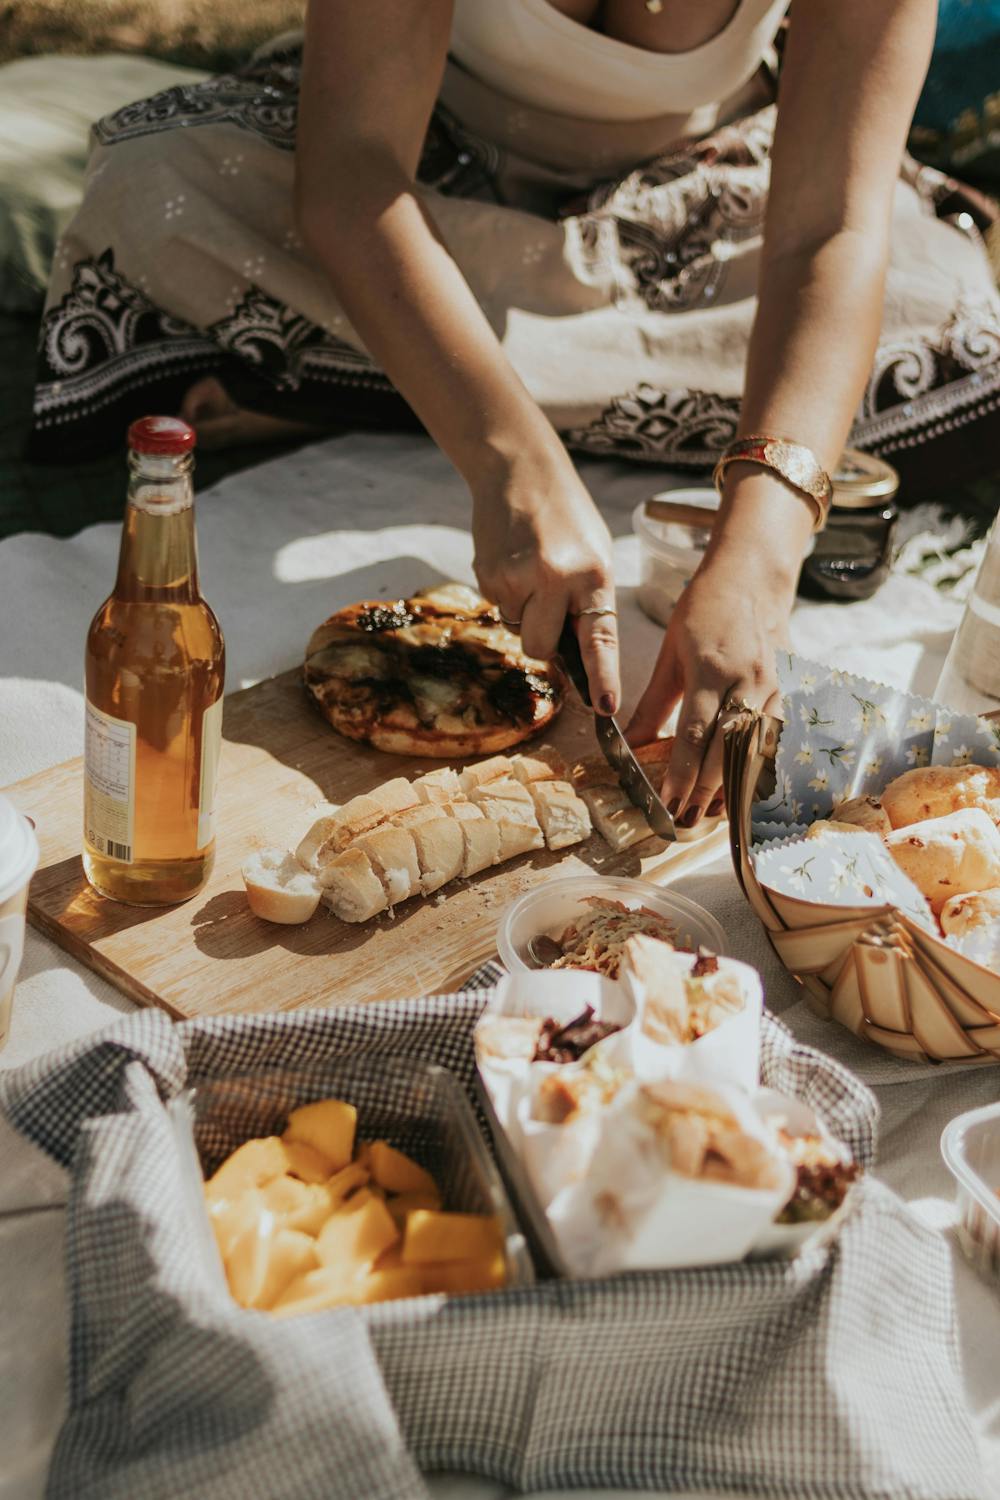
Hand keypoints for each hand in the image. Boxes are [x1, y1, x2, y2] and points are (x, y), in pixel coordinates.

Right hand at [471, 452, 619, 712]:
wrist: (518, 469)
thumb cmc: (565, 516)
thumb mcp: (594, 554)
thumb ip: (588, 602)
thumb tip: (576, 656)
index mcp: (593, 573)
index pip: (598, 638)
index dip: (602, 677)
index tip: (604, 709)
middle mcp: (555, 578)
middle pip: (541, 649)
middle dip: (543, 641)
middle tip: (547, 605)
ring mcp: (515, 577)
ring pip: (518, 629)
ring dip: (524, 610)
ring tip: (530, 567)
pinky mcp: (486, 574)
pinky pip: (499, 607)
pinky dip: (506, 593)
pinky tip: (512, 560)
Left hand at [626, 548, 791, 826]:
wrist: (752, 578)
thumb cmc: (703, 610)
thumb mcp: (670, 653)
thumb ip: (654, 703)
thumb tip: (631, 743)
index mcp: (712, 669)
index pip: (695, 734)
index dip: (681, 774)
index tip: (666, 802)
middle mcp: (748, 681)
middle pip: (728, 750)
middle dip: (705, 790)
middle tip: (684, 818)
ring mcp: (773, 687)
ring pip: (754, 749)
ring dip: (732, 785)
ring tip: (708, 812)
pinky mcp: (787, 690)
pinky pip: (771, 737)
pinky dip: (754, 765)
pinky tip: (739, 786)